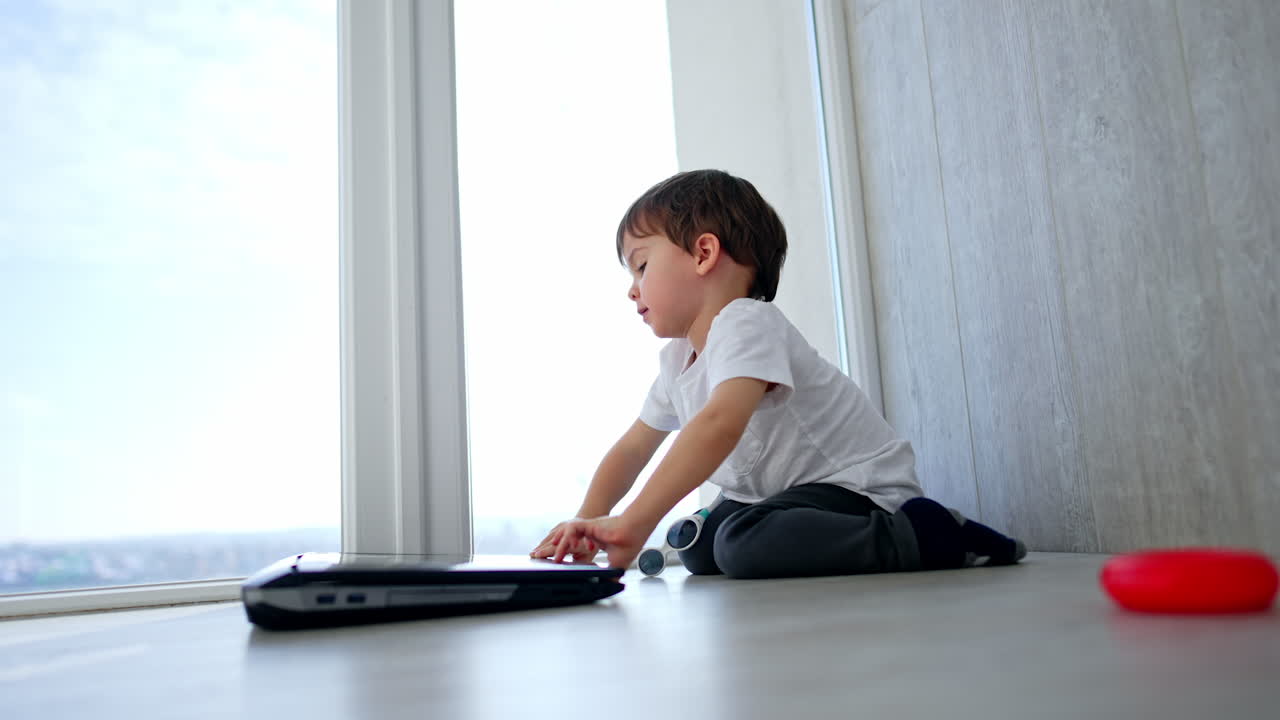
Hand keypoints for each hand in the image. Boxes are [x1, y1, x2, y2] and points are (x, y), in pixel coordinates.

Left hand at [534, 515, 650, 569]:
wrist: (634, 533)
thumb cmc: (629, 544)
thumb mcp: (615, 565)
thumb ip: (609, 575)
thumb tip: (608, 587)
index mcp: (593, 541)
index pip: (573, 547)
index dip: (562, 554)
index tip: (555, 563)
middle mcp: (587, 534)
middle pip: (565, 541)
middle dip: (551, 550)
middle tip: (540, 559)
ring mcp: (586, 529)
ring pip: (565, 535)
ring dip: (555, 547)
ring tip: (548, 558)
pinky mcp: (587, 524)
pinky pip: (570, 531)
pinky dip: (565, 540)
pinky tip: (561, 550)